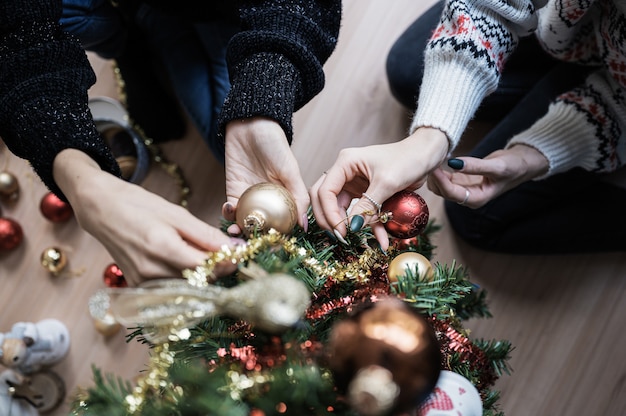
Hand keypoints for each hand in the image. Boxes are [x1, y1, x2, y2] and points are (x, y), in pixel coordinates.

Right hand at [53, 149, 237, 285]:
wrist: (101, 210)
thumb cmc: (139, 206)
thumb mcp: (176, 213)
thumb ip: (205, 235)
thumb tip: (233, 248)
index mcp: (162, 248)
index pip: (207, 267)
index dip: (227, 262)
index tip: (238, 254)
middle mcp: (151, 270)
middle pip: (199, 281)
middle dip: (218, 270)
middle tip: (226, 254)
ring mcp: (142, 282)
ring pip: (187, 288)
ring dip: (202, 276)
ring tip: (205, 256)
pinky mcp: (138, 287)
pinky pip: (171, 289)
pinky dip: (185, 279)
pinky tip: (185, 264)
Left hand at [223, 117, 308, 232]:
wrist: (250, 124)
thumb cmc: (275, 144)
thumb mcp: (290, 170)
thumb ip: (298, 197)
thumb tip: (304, 225)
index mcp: (286, 198)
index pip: (285, 223)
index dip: (280, 237)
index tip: (275, 246)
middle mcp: (268, 202)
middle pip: (263, 226)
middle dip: (257, 238)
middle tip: (252, 243)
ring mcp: (250, 198)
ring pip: (245, 221)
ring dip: (240, 229)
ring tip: (237, 232)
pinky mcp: (233, 191)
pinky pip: (231, 209)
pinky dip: (228, 213)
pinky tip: (230, 209)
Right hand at [310, 127, 448, 249]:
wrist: (425, 156)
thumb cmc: (407, 160)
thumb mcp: (387, 183)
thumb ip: (368, 205)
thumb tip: (352, 227)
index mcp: (345, 163)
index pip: (325, 190)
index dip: (329, 212)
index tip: (341, 231)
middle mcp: (345, 172)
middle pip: (324, 198)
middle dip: (329, 219)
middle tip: (339, 237)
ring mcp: (353, 183)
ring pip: (340, 208)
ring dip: (347, 225)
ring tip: (354, 241)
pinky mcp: (364, 193)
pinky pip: (359, 212)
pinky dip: (368, 226)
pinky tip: (380, 240)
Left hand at [427, 144, 548, 207]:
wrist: (522, 163)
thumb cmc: (514, 167)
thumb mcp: (497, 166)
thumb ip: (475, 166)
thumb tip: (454, 164)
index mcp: (476, 199)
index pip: (451, 193)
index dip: (440, 180)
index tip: (433, 167)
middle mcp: (467, 197)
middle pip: (442, 191)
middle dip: (434, 178)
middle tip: (430, 159)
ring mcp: (464, 189)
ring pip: (440, 186)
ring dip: (436, 174)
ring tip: (435, 158)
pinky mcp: (462, 181)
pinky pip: (445, 178)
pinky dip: (441, 170)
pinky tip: (441, 159)